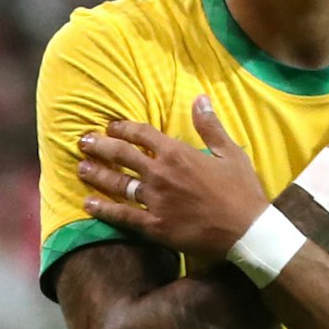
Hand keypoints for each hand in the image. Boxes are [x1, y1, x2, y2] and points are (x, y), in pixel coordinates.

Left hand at [79, 96, 274, 256]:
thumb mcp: (230, 152)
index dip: (122, 128)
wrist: (247, 230)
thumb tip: (200, 98)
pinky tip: (87, 204)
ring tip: (80, 168)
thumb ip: (210, 125)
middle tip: (83, 142)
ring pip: (117, 183)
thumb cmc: (242, 190)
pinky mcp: (153, 226)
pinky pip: (122, 215)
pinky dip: (103, 209)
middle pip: (122, 155)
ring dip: (96, 174)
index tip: (110, 126)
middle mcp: (161, 174)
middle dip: (100, 146)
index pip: (142, 134)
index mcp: (178, 153)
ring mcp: (155, 200)